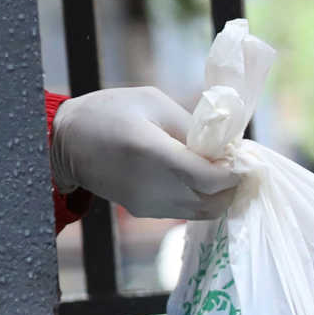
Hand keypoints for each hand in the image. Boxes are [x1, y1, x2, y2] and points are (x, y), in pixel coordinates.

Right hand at [51, 86, 243, 220]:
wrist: (66, 142)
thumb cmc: (110, 111)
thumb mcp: (153, 102)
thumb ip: (191, 125)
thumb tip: (228, 146)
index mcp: (152, 152)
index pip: (209, 178)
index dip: (235, 173)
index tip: (247, 159)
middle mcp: (151, 186)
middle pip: (213, 202)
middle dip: (234, 186)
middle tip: (242, 164)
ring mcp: (147, 204)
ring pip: (203, 212)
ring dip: (221, 195)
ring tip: (225, 169)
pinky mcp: (143, 211)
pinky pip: (186, 211)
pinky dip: (203, 198)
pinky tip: (203, 176)